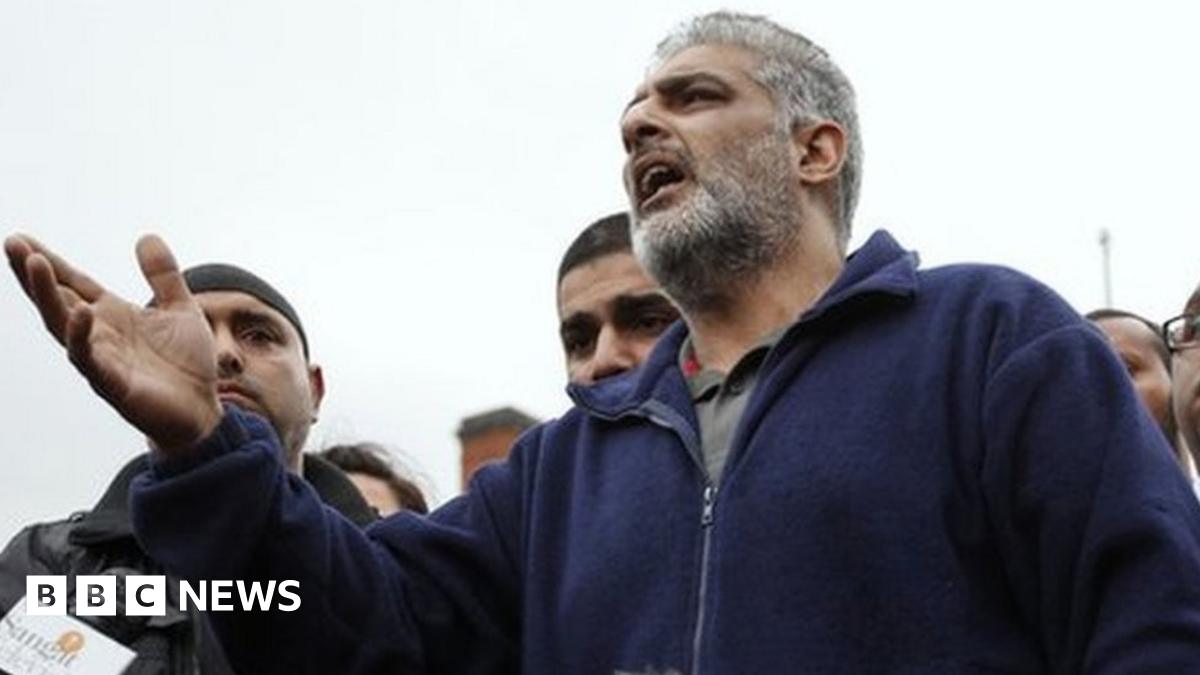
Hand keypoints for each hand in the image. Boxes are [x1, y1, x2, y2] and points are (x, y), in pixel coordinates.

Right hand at [5, 233, 222, 452]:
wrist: (203, 409)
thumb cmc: (186, 363)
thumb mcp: (182, 308)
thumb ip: (164, 275)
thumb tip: (146, 236)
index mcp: (111, 315)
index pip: (73, 283)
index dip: (49, 262)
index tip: (20, 238)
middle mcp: (98, 335)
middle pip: (56, 300)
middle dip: (33, 274)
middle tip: (12, 243)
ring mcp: (102, 359)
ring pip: (63, 326)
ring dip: (47, 296)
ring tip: (34, 264)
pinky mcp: (113, 385)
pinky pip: (90, 360)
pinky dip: (82, 337)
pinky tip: (81, 312)